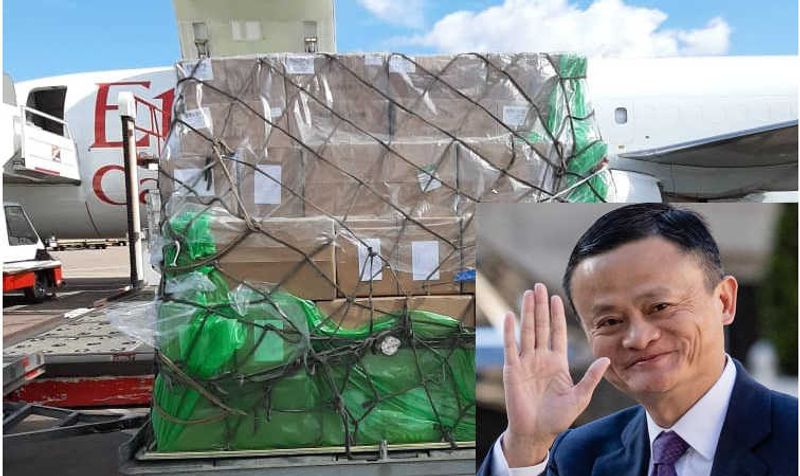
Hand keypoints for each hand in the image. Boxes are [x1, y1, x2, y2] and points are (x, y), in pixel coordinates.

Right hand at [502, 283, 609, 466]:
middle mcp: (540, 358)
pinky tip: (509, 315)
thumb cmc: (557, 418)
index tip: (556, 297)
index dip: (557, 315)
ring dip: (526, 312)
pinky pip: (510, 346)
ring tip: (527, 294)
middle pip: (540, 326)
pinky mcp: (513, 369)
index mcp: (557, 362)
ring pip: (526, 331)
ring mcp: (525, 362)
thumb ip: (590, 377)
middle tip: (539, 286)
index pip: (557, 332)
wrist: (536, 433)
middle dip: (540, 306)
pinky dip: (509, 331)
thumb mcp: (579, 397)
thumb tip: (605, 359)